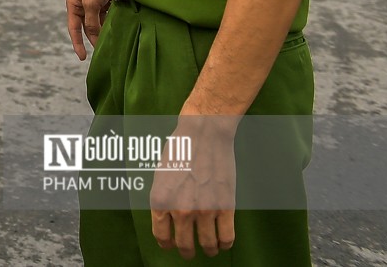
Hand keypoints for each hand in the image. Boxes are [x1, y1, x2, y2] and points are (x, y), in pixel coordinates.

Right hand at [65, 0, 113, 60]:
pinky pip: (107, 16)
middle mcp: (83, 2)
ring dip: (103, 31)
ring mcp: (95, 1)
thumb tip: (94, 38)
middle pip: (86, 26)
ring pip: (98, 21)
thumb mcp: (91, 3)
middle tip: (102, 51)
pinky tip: (117, 29)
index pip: (73, 27)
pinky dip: (110, 23)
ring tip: (111, 41)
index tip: (83, 58)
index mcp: (74, 2)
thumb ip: (91, 22)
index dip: (77, 43)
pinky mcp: (106, 0)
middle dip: (93, 38)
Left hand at [148, 116, 237, 258]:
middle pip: (184, 245)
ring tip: (209, 249)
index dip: (167, 244)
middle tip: (189, 252)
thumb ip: (163, 199)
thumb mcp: (160, 175)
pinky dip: (225, 244)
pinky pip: (226, 237)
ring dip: (208, 250)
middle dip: (187, 252)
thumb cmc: (179, 149)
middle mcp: (180, 210)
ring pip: (207, 245)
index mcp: (160, 201)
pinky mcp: (225, 207)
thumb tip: (166, 218)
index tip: (171, 245)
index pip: (161, 236)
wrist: (203, 134)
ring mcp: (204, 211)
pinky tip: (223, 242)